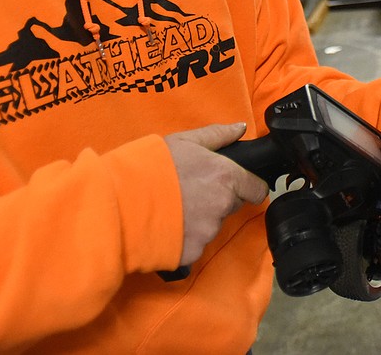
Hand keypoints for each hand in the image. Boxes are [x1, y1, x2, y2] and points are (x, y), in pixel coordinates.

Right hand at [164, 124, 269, 265]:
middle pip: (232, 205)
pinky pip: (195, 244)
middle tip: (192, 191)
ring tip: (175, 207)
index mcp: (226, 177)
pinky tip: (168, 225)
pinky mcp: (193, 252)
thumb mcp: (185, 141)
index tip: (237, 186)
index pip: (257, 190)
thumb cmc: (153, 167)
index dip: (248, 187)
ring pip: (212, 225)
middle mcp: (222, 206)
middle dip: (218, 200)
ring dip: (200, 218)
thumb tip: (240, 128)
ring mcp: (208, 231)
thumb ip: (218, 135)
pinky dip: (185, 237)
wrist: (123, 202)